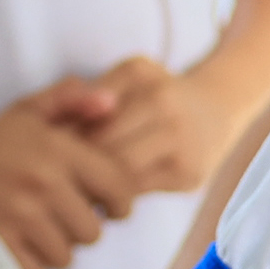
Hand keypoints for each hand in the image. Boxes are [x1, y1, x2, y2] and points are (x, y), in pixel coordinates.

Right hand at [0, 96, 140, 268]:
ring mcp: (18, 217)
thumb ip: (71, 99)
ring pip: (65, 257)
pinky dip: (30, 267)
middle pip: (93, 232)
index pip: (119, 187)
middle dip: (80, 228)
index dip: (121, 203)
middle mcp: (42, 183)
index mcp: (57, 149)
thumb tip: (111, 102)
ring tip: (38, 232)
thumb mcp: (27, 112)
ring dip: (54, 250)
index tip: (111, 206)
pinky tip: (19, 247)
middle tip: (62, 218)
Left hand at [57, 54, 223, 196]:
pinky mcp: (189, 175)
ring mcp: (181, 145)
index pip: (89, 116)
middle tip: (57, 174)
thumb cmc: (161, 92)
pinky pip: (139, 190)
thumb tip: (60, 128)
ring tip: (77, 185)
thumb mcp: (131, 74)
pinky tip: (104, 192)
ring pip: (119, 173)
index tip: (49, 149)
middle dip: (76, 163)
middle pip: (102, 147)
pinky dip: (117, 194)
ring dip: (94, 183)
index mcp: (143, 80)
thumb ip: (97, 91)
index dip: (64, 137)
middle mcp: (166, 109)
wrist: (220, 107)